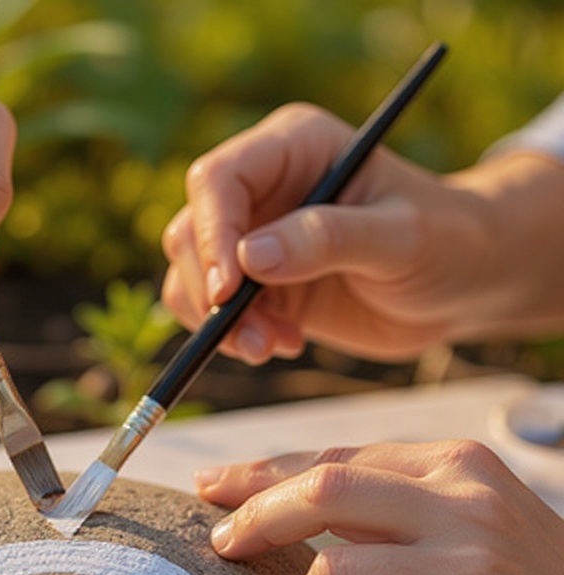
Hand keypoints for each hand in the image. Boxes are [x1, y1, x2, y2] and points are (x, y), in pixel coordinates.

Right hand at [161, 102, 531, 364]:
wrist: (463, 282)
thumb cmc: (446, 240)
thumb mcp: (399, 237)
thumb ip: (327, 239)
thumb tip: (251, 258)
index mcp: (293, 147)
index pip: (218, 179)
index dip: (212, 233)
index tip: (228, 290)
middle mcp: (263, 189)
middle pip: (191, 232)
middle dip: (209, 291)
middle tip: (252, 337)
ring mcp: (255, 240)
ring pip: (190, 278)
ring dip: (219, 324)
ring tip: (271, 346)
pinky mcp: (257, 287)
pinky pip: (213, 314)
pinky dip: (232, 338)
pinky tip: (283, 343)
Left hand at [195, 440, 563, 574]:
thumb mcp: (470, 521)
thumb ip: (391, 503)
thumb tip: (278, 495)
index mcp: (459, 469)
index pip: (337, 459)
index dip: (262, 475)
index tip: (213, 488)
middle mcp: (467, 509)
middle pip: (326, 490)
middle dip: (257, 516)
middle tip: (225, 545)